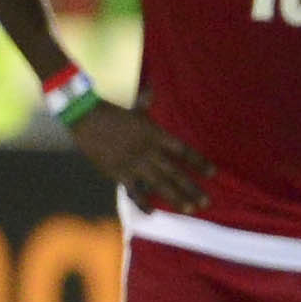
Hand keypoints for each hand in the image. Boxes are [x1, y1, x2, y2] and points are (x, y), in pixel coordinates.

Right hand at [70, 103, 210, 211]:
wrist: (86, 118)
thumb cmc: (112, 113)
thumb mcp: (135, 109)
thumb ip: (147, 102)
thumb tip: (151, 89)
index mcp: (156, 135)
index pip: (184, 151)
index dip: (199, 162)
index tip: (214, 173)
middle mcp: (149, 151)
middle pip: (176, 173)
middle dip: (192, 188)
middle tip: (207, 203)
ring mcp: (134, 164)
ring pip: (160, 184)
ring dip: (176, 197)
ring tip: (189, 209)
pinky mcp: (118, 173)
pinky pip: (134, 191)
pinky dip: (142, 202)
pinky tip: (153, 212)